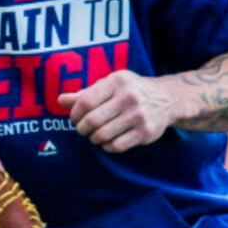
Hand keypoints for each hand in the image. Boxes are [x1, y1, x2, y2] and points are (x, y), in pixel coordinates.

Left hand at [59, 70, 177, 152]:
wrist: (167, 99)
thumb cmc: (131, 91)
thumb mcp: (110, 85)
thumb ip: (85, 93)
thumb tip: (60, 100)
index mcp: (117, 81)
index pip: (85, 101)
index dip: (75, 113)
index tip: (75, 117)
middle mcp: (129, 97)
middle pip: (92, 120)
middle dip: (82, 128)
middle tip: (83, 129)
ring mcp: (139, 116)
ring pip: (102, 135)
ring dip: (94, 138)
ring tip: (96, 135)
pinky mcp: (145, 132)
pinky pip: (116, 146)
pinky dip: (108, 146)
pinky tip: (109, 141)